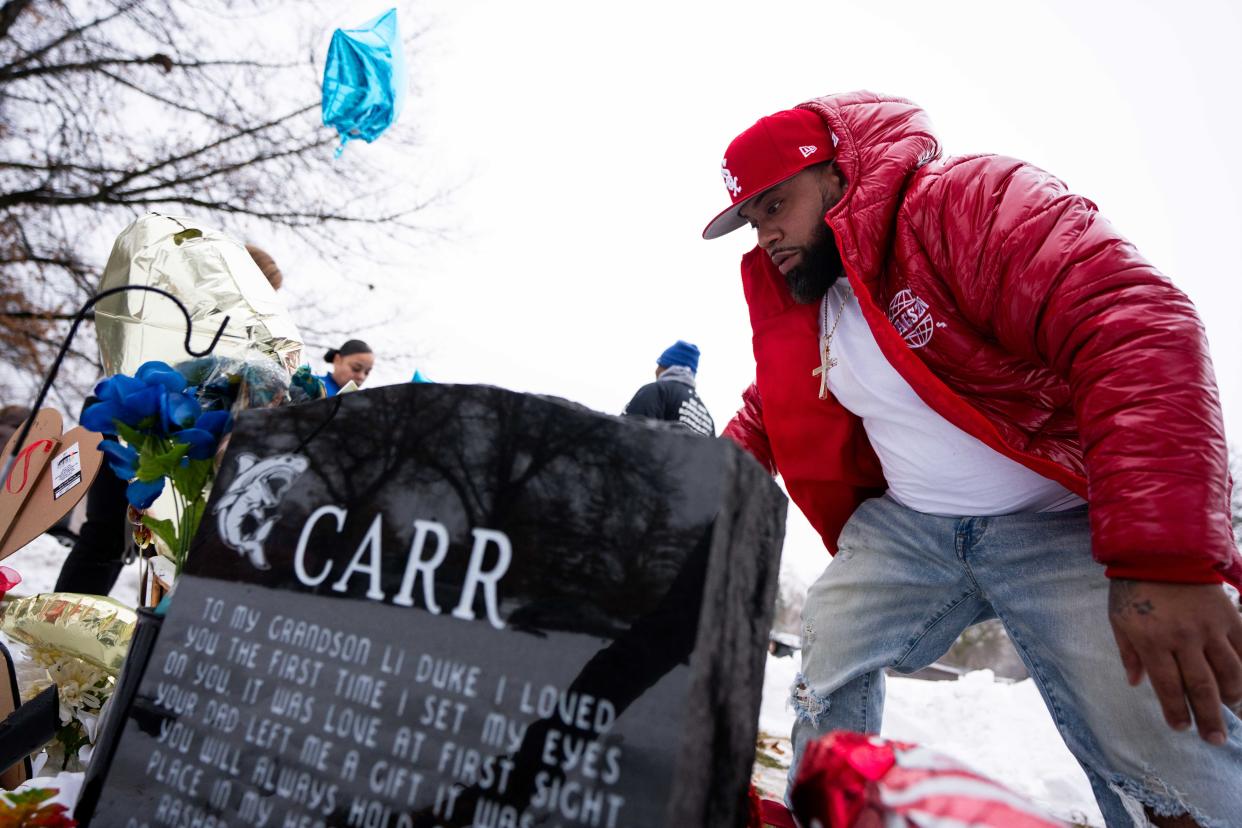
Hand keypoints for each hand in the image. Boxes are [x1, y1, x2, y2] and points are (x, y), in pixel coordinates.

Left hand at [1108, 579, 1241, 744]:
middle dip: (1209, 718)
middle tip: (1214, 739)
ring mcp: (1209, 627)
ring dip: (1232, 697)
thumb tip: (1136, 684)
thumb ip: (1129, 653)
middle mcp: (1183, 638)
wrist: (1159, 550)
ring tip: (1231, 711)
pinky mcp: (1228, 616)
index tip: (1181, 728)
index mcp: (1152, 641)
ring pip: (1229, 672)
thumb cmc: (1133, 587)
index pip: (1168, 687)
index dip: (1176, 711)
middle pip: (1201, 687)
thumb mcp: (1119, 620)